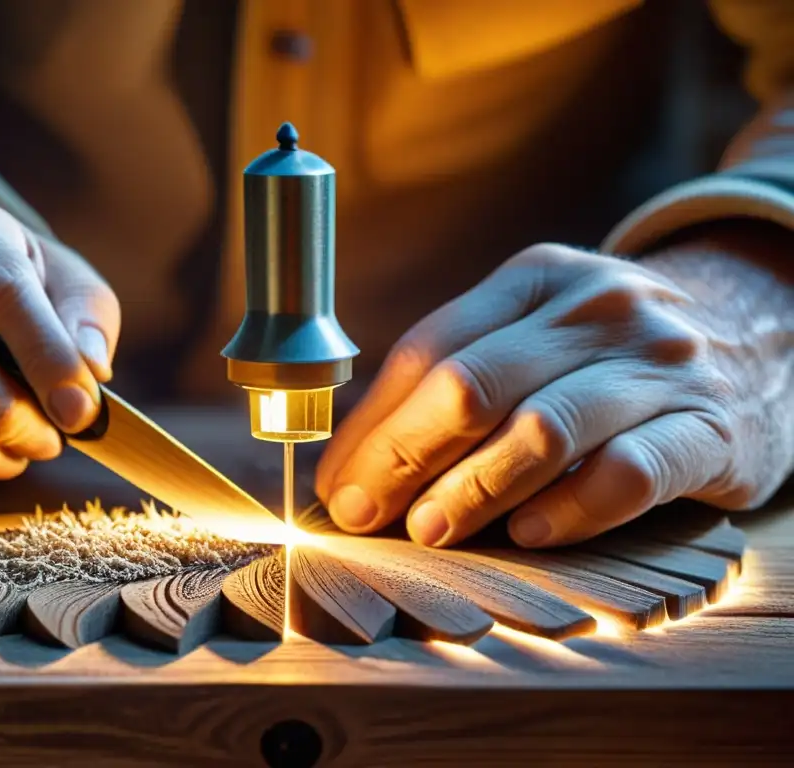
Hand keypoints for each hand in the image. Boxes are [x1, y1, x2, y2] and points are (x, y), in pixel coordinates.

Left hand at [316, 243, 764, 547]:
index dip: (372, 426)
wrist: (760, 326)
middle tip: (363, 515)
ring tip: (428, 532)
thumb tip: (361, 460)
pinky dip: (569, 510)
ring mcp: (655, 365)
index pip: (429, 350)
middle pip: (471, 385)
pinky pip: (626, 474)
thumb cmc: (611, 348)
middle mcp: (594, 309)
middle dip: (402, 458)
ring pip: (542, 430)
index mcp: (535, 278)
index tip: (337, 485)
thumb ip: (459, 372)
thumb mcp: (539, 327)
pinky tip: (530, 536)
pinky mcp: (708, 428)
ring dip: (472, 489)